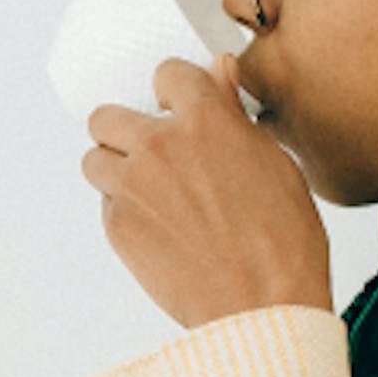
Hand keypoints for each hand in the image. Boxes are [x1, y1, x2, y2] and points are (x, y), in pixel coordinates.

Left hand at [79, 53, 331, 329]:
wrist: (262, 306)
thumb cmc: (283, 240)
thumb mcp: (273, 164)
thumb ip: (234, 115)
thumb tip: (219, 70)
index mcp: (205, 120)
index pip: (167, 74)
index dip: (174, 92)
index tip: (177, 106)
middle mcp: (159, 145)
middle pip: (106, 116)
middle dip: (125, 130)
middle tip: (149, 152)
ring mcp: (132, 186)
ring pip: (94, 159)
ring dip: (115, 169)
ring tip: (147, 192)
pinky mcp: (117, 226)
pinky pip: (105, 204)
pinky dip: (124, 210)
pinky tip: (159, 227)